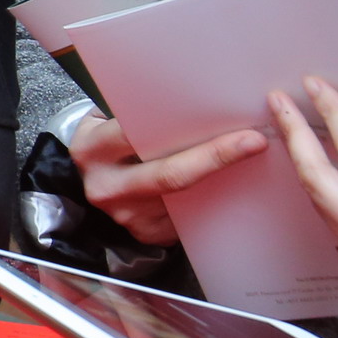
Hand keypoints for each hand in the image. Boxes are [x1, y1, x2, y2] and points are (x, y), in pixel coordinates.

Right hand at [71, 110, 264, 247]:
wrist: (83, 185)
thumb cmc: (104, 145)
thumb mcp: (104, 123)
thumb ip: (136, 117)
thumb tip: (198, 103)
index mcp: (93, 150)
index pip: (138, 135)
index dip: (180, 125)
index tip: (221, 118)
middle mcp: (107, 187)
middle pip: (170, 174)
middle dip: (216, 156)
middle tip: (254, 142)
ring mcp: (128, 216)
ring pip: (186, 197)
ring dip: (221, 179)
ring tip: (248, 158)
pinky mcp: (147, 234)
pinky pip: (189, 215)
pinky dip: (211, 198)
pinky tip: (228, 184)